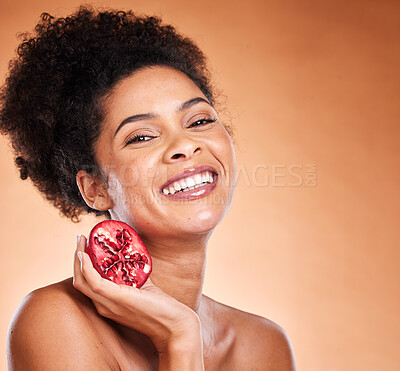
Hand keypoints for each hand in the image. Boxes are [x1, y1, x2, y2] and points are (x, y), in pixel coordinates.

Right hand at [73, 235, 200, 353]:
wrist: (173, 325)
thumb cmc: (160, 307)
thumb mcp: (143, 286)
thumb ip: (134, 273)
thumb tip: (132, 254)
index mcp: (108, 303)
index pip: (86, 283)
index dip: (82, 265)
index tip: (84, 246)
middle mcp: (103, 305)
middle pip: (79, 281)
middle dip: (76, 258)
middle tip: (79, 239)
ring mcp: (108, 304)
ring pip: (82, 281)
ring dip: (78, 259)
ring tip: (80, 240)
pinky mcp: (116, 298)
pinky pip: (93, 282)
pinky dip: (86, 267)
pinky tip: (85, 254)